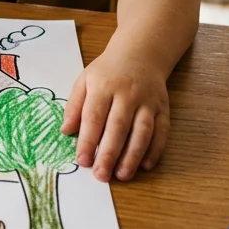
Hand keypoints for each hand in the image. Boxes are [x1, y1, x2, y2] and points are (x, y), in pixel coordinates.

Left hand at [62, 52, 169, 181]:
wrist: (140, 54)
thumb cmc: (107, 72)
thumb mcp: (84, 80)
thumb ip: (74, 106)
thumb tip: (65, 131)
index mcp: (104, 86)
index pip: (94, 116)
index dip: (87, 140)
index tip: (81, 160)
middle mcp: (128, 94)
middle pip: (118, 127)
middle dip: (109, 153)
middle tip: (101, 175)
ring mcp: (148, 101)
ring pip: (142, 131)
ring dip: (133, 155)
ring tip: (122, 175)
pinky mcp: (163, 108)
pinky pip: (162, 131)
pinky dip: (155, 150)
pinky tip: (145, 165)